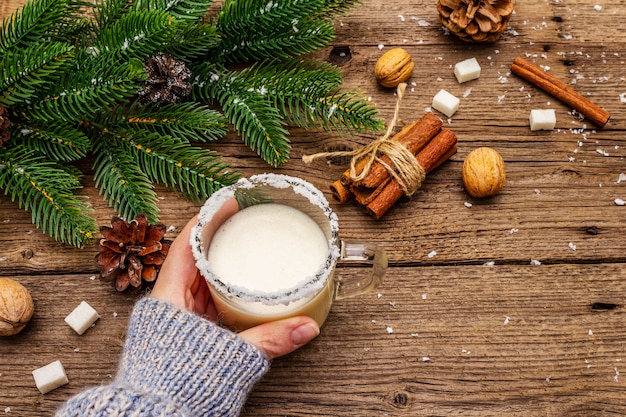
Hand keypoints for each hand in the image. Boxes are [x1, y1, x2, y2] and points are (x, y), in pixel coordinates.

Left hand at [150, 206, 319, 359]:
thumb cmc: (176, 384)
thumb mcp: (229, 356)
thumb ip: (269, 340)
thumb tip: (306, 327)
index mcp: (169, 298)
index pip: (186, 244)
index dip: (208, 219)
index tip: (231, 201)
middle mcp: (169, 302)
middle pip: (194, 257)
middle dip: (221, 238)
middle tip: (247, 221)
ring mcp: (176, 317)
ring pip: (200, 278)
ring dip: (222, 262)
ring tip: (248, 247)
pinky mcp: (185, 332)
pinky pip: (205, 300)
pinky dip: (223, 288)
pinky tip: (241, 287)